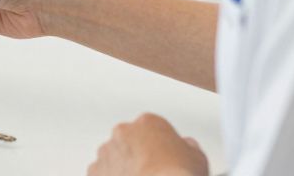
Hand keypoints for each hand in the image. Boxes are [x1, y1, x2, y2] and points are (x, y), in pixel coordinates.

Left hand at [88, 114, 209, 175]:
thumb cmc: (176, 175)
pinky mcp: (95, 171)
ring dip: (123, 167)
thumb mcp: (197, 157)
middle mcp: (123, 132)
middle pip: (130, 141)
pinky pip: (102, 174)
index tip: (166, 160)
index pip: (153, 129)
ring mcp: (107, 152)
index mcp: (148, 122)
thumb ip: (188, 146)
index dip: (161, 147)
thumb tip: (187, 146)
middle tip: (153, 172)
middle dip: (139, 154)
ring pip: (114, 157)